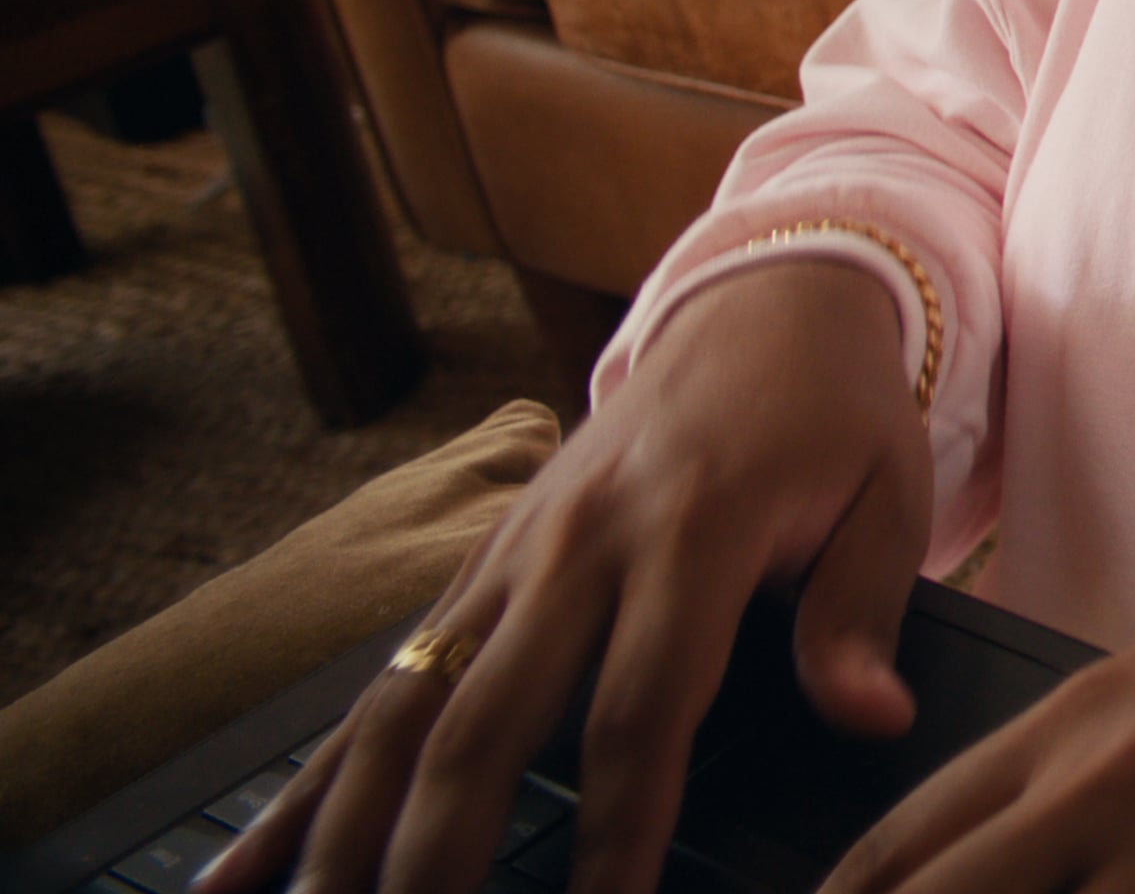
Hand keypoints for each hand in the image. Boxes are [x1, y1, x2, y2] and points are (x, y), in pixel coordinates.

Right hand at [201, 260, 933, 893]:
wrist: (758, 302)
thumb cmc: (832, 414)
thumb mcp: (885, 495)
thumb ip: (860, 615)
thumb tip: (872, 719)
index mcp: (689, 531)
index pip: (642, 703)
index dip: (620, 819)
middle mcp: (575, 545)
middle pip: (490, 718)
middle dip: (445, 844)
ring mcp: (508, 556)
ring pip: (408, 708)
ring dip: (350, 825)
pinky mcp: (472, 566)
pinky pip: (382, 685)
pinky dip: (312, 779)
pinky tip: (244, 867)